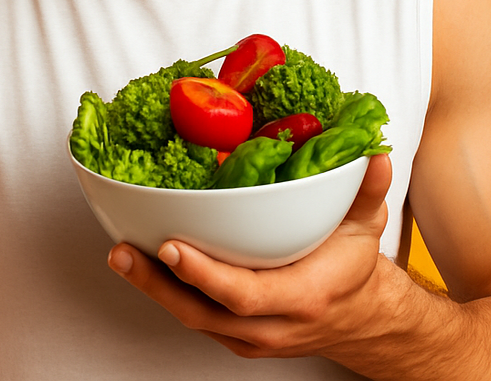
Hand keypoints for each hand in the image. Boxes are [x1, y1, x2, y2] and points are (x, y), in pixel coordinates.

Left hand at [108, 154, 402, 361]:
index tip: (171, 246)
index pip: (247, 294)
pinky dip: (165, 292)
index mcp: (304, 297)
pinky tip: (140, 264)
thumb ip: (367, 189)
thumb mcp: (368, 225)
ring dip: (152, 288)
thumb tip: (371, 153)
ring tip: (119, 254)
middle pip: (204, 313)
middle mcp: (272, 325)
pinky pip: (194, 315)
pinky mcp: (234, 335)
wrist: (359, 319)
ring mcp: (249, 336)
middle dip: (158, 284)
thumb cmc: (353, 267)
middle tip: (123, 251)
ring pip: (191, 317)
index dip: (205, 274)